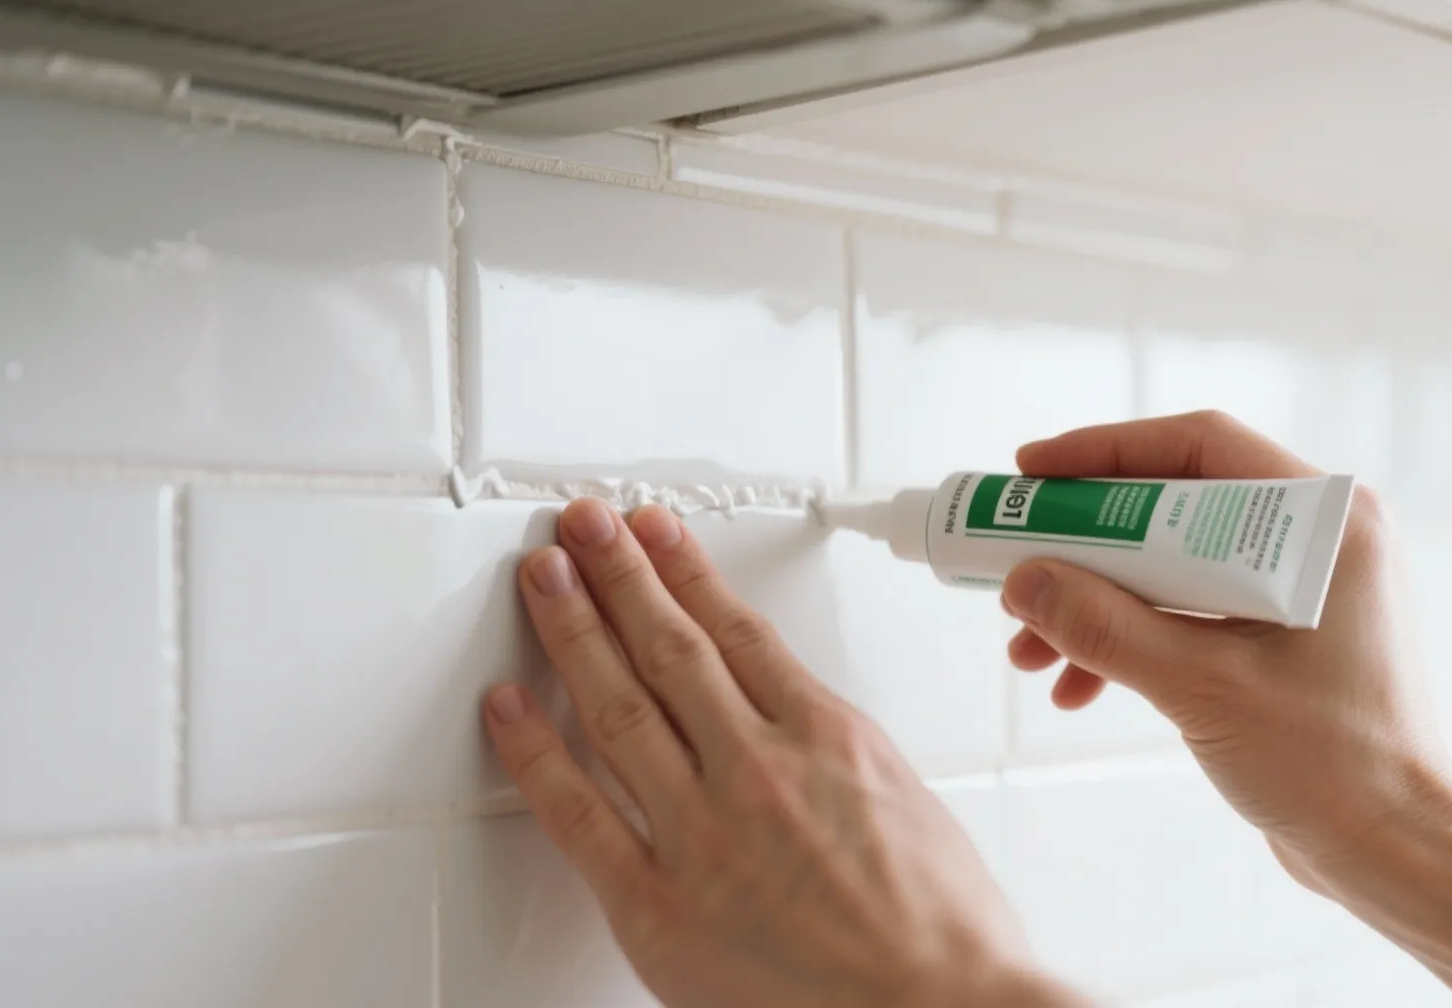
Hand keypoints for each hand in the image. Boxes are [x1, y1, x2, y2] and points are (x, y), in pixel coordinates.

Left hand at [485, 499, 1081, 1007]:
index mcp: (827, 735)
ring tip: (545, 575)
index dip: (685, 571)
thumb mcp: (906, 798)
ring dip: (574, 628)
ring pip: (619, 706)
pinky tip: (508, 705)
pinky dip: (535, 752)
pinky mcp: (659, 905)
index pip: (737, 629)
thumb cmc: (943, 929)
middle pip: (671, 646)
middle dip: (620, 573)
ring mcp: (703, 832)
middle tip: (585, 523)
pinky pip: (578, 814)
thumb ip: (834, 752)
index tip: (656, 533)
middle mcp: (758, 768)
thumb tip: (788, 722)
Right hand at [1001, 412, 1451, 893]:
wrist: (1393, 849)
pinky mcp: (1280, 637)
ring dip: (1097, 602)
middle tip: (1016, 564)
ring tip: (1030, 650)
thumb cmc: (1330, 762)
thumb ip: (1104, 627)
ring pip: (1172, 564)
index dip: (1105, 453)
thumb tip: (1022, 581)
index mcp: (1324, 521)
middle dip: (1086, 546)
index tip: (1032, 471)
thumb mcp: (1200, 686)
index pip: (1198, 447)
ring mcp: (1298, 588)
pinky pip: (1189, 611)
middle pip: (1175, 506)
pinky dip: (1131, 638)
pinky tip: (1077, 684)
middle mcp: (1316, 539)